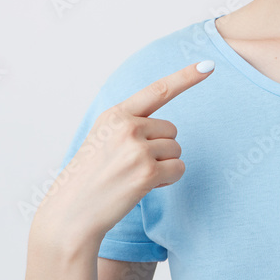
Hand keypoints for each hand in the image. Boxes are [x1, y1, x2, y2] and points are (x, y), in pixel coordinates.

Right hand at [34, 60, 214, 243]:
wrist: (71, 214)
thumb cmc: (89, 179)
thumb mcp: (102, 139)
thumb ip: (129, 126)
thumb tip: (167, 129)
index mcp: (115, 115)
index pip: (158, 90)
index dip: (186, 77)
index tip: (208, 65)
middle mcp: (126, 127)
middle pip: (171, 130)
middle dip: (160, 148)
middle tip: (132, 166)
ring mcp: (137, 149)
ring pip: (176, 150)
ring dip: (163, 166)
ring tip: (132, 177)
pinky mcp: (147, 173)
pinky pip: (178, 169)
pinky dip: (167, 181)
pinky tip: (142, 188)